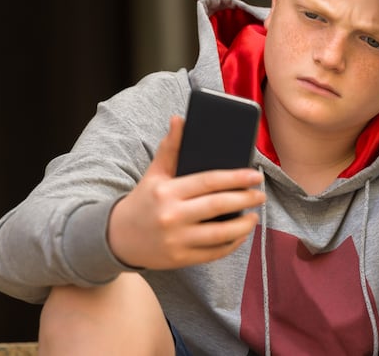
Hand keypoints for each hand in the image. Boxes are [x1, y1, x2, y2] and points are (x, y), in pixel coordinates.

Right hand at [107, 115, 265, 269]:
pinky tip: (241, 234)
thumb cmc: (144, 200)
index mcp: (167, 192)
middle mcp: (172, 216)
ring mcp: (176, 240)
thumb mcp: (154, 173)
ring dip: (243, 225)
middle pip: (218, 206)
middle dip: (245, 200)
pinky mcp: (180, 259)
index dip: (235, 178)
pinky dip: (231, 244)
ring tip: (254, 215)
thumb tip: (180, 119)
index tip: (255, 175)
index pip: (209, 182)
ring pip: (219, 234)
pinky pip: (213, 253)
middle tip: (261, 194)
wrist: (117, 237)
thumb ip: (170, 147)